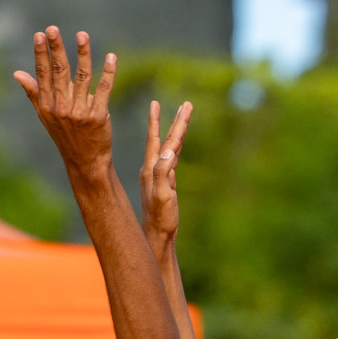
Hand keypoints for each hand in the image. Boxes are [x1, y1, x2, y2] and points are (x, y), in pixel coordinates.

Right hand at [13, 27, 116, 186]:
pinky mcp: (98, 116)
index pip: (43, 74)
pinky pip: (104, 89)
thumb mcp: (45, 117)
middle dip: (56, 49)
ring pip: (82, 77)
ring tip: (82, 35)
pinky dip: (108, 72)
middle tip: (54, 29)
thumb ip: (33, 93)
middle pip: (59, 72)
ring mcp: (80, 112)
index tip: (40, 35)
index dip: (41, 54)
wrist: (86, 162)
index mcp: (47, 106)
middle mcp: (61, 108)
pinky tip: (111, 57)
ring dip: (83, 54)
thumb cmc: (66, 136)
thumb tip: (17, 73)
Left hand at [140, 100, 191, 247]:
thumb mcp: (163, 195)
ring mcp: (158, 175)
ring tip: (184, 118)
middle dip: (176, 122)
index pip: (157, 140)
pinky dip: (176, 148)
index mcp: (151, 169)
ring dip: (177, 132)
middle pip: (166, 140)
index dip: (159, 121)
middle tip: (186, 105)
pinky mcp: (165, 182)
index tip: (156, 103)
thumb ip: (163, 173)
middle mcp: (153, 168)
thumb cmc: (160, 218)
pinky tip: (177, 144)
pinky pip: (172, 159)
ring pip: (170, 148)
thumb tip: (168, 151)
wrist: (157, 235)